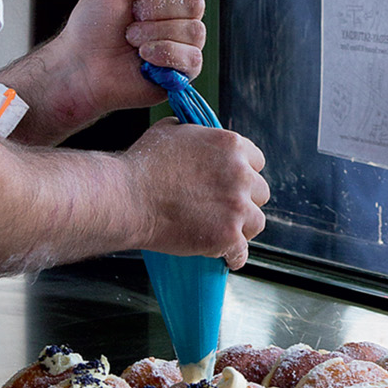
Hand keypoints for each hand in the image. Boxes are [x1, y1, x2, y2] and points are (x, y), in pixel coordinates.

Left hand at [0, 0, 204, 141]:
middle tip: (133, 16)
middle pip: (196, 2)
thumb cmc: (92, 25)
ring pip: (194, 29)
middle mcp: (178, 19)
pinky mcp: (182, 72)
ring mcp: (182, 45)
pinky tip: (143, 57)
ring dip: (155, 32)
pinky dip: (162, 53)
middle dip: (157, 8)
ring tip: (132, 40)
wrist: (79, 63)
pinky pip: (191, 57)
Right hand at [125, 122, 268, 268]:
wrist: (128, 198)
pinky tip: (228, 257)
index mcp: (231, 146)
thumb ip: (195, 132)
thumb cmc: (143, 165)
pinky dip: (234, 256)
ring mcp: (236, 206)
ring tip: (225, 231)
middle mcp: (240, 174)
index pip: (257, 161)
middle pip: (260, 192)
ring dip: (243, 227)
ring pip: (256, 222)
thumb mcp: (171, 130)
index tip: (234, 184)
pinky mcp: (227, 236)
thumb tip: (199, 134)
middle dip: (245, 200)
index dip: (244, 173)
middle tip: (226, 208)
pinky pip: (242, 252)